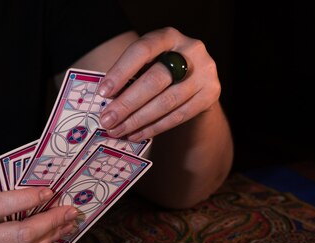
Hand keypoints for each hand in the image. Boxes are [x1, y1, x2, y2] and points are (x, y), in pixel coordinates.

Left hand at [98, 27, 220, 141]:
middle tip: (107, 120)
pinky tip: (136, 134)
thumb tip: (106, 103)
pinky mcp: (211, 94)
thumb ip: (131, 76)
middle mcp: (191, 50)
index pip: (142, 50)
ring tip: (118, 131)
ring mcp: (205, 72)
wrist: (196, 80)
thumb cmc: (161, 70)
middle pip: (155, 80)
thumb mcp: (147, 63)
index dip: (121, 71)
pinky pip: (178, 116)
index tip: (103, 93)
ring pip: (167, 102)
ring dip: (138, 120)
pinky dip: (154, 127)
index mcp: (168, 36)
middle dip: (127, 103)